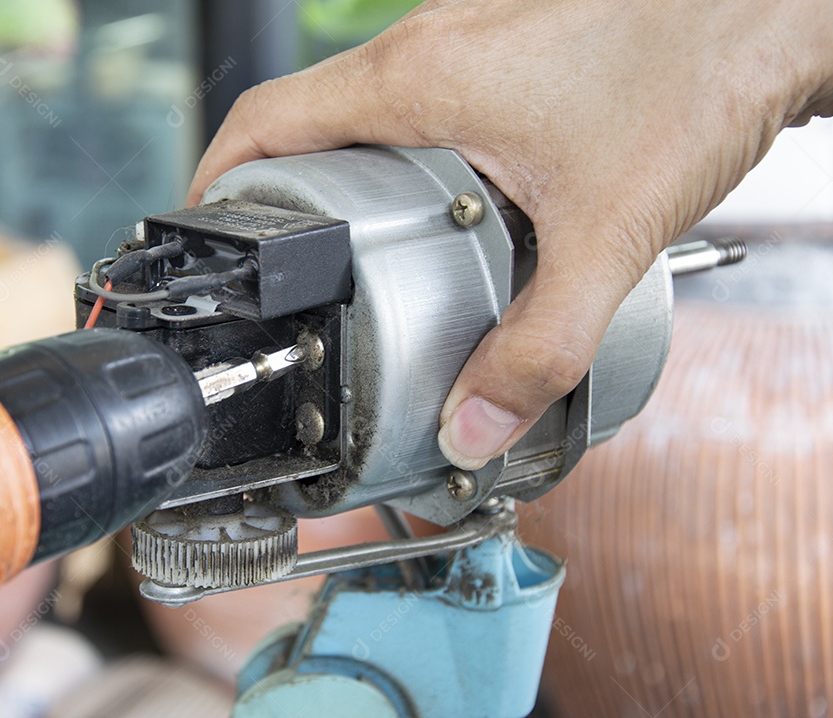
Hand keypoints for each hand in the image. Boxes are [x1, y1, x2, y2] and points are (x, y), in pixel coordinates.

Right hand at [188, 0, 832, 468]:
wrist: (773, 6)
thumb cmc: (697, 68)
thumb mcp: (605, 232)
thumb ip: (538, 344)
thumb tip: (477, 421)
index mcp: (414, 79)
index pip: (264, 121)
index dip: (214, 180)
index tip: (199, 236)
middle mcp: (425, 47)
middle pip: (301, 120)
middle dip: (275, 196)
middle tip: (280, 269)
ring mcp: (462, 42)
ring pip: (358, 111)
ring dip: (340, 177)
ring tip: (350, 252)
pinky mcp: (501, 53)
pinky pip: (414, 104)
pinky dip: (398, 157)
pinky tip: (443, 210)